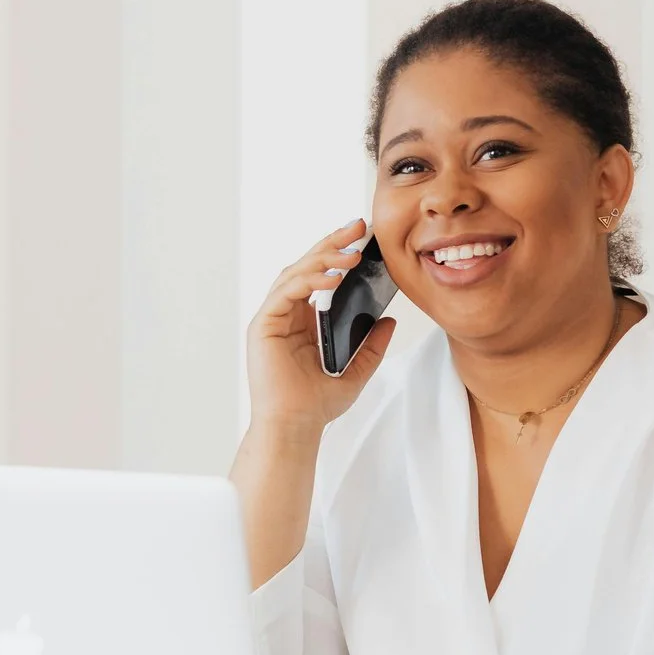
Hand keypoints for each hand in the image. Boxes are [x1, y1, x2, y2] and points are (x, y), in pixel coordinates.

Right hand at [245, 220, 398, 437]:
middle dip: (331, 244)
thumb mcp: (357, 370)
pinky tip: (331, 279)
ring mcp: (271, 319)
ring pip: (294, 274)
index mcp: (302, 322)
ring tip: (350, 253)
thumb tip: (390, 320)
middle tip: (357, 226)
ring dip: (322, 259)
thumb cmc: (317, 405)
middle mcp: (284, 315)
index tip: (361, 238)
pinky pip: (286, 293)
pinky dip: (308, 281)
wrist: (296, 428)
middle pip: (305, 267)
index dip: (337, 255)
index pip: (318, 277)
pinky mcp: (263, 326)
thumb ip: (372, 345)